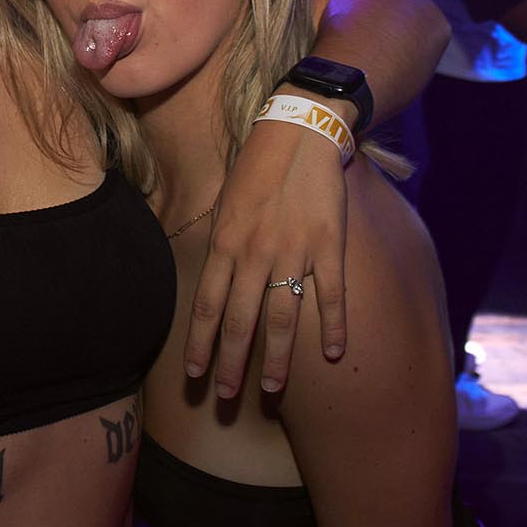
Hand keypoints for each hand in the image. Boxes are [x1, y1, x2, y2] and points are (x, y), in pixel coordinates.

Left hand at [186, 116, 347, 396]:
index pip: (206, 305)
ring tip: (272, 390)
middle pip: (239, 320)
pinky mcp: (329, 244)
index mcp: (226, 241)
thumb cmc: (259, 165)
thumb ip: (223, 246)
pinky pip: (330, 294)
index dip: (199, 343)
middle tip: (225, 397)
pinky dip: (333, 326)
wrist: (301, 129)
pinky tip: (334, 354)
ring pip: (282, 317)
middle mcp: (255, 252)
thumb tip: (214, 284)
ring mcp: (294, 250)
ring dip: (276, 359)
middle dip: (230, 364)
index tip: (193, 375)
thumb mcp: (227, 203)